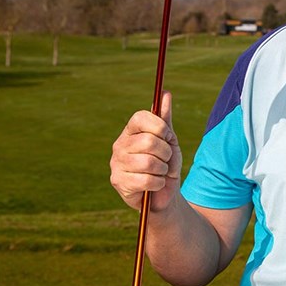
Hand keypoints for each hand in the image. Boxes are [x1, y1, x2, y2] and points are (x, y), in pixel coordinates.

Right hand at [110, 92, 182, 211]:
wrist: (164, 193)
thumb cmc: (166, 163)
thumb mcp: (169, 140)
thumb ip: (165, 119)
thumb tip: (166, 93)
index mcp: (131, 131)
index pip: (140, 117)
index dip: (159, 126)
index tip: (167, 136)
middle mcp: (119, 144)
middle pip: (148, 141)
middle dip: (165, 152)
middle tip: (165, 159)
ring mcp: (116, 163)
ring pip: (148, 162)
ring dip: (162, 169)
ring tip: (160, 172)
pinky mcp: (118, 181)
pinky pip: (146, 179)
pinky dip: (158, 183)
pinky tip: (155, 184)